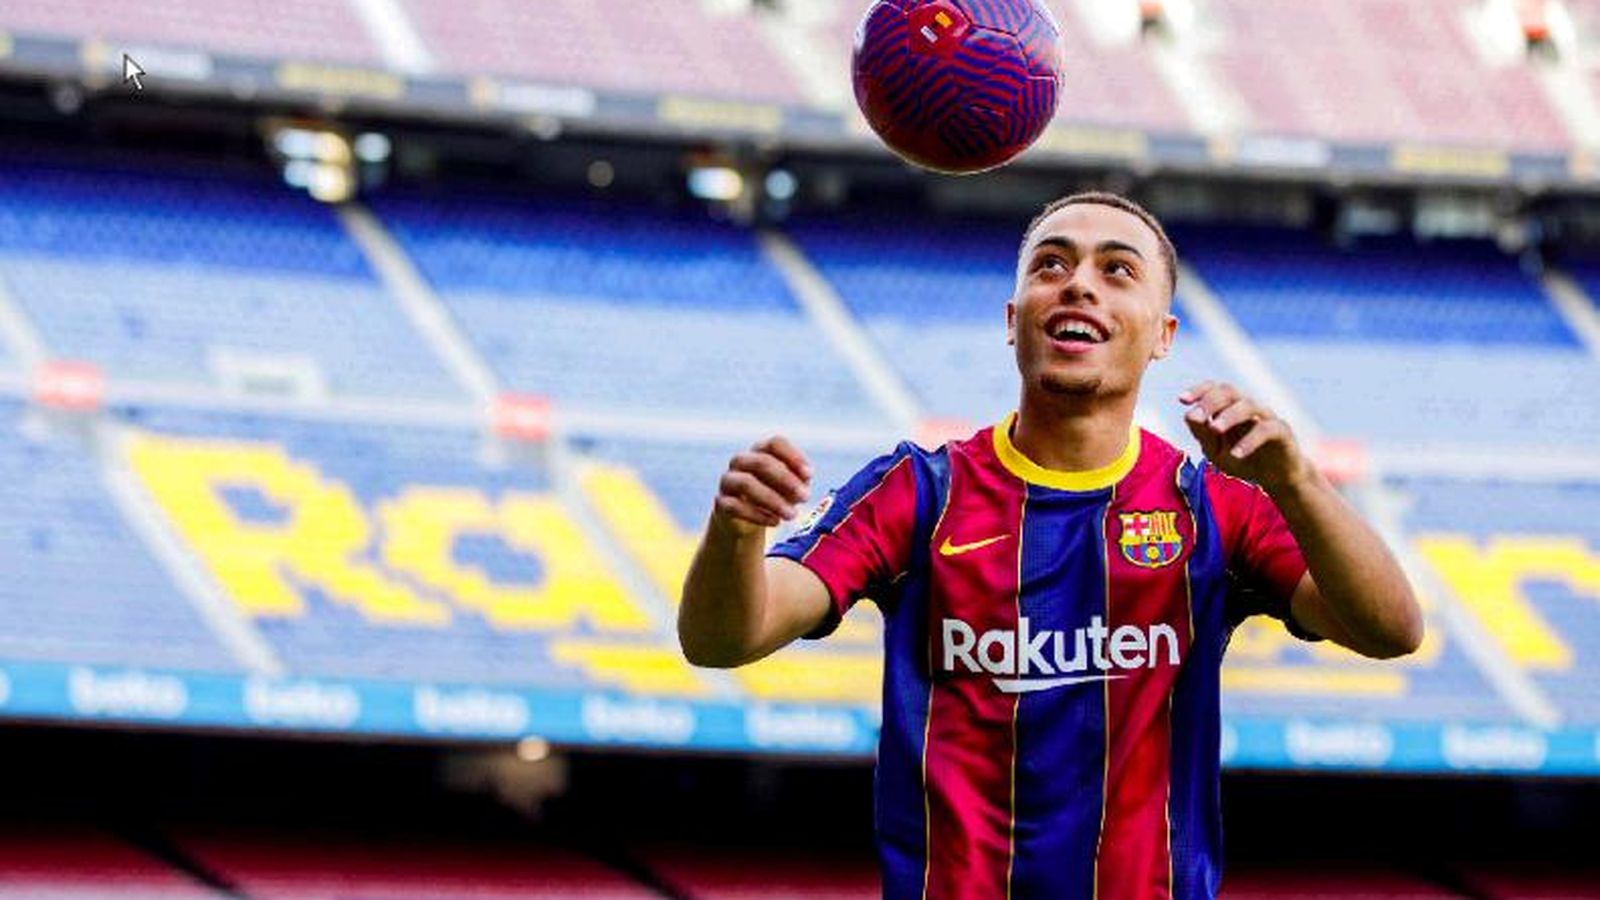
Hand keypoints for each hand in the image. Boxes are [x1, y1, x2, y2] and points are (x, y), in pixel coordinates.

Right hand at [713, 436, 812, 534]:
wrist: (746, 521)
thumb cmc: (774, 496)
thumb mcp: (790, 489)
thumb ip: (798, 483)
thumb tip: (803, 482)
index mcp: (760, 451)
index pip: (775, 443)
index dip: (793, 457)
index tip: (810, 475)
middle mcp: (741, 461)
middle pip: (761, 462)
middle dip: (786, 480)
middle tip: (805, 497)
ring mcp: (728, 481)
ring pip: (746, 483)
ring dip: (772, 499)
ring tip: (792, 515)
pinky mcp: (721, 502)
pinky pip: (735, 506)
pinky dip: (757, 515)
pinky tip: (775, 522)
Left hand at [1179, 381, 1313, 492]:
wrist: (1275, 478)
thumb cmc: (1242, 460)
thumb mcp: (1216, 452)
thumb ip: (1203, 435)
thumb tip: (1189, 415)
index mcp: (1229, 408)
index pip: (1214, 389)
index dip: (1198, 390)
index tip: (1181, 400)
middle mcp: (1247, 407)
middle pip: (1230, 391)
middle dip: (1210, 401)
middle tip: (1197, 417)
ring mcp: (1266, 417)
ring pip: (1248, 405)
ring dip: (1229, 415)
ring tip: (1215, 428)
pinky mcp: (1282, 431)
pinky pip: (1267, 430)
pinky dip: (1249, 441)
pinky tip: (1236, 454)